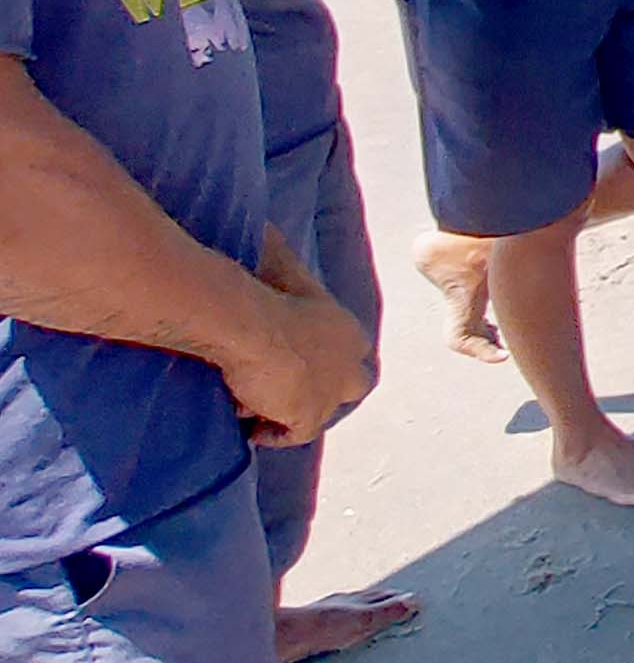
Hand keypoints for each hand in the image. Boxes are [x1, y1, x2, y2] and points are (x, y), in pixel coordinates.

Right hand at [222, 258, 372, 447]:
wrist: (251, 323)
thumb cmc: (263, 291)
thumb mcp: (279, 267)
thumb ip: (280, 254)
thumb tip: (266, 228)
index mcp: (349, 329)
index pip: (349, 351)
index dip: (321, 359)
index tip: (292, 360)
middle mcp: (352, 363)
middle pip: (349, 385)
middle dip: (320, 389)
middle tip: (282, 388)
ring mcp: (332, 395)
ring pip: (318, 413)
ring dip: (291, 411)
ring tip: (258, 403)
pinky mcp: (309, 418)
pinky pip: (292, 434)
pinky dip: (272, 432)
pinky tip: (251, 423)